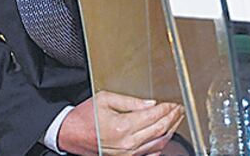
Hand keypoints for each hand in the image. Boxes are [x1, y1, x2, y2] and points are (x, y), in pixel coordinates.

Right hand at [57, 91, 184, 155]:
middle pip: (160, 130)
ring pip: (159, 143)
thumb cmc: (84, 116)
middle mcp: (128, 143)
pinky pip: (151, 153)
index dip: (167, 109)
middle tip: (179, 109)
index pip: (154, 116)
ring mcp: (129, 153)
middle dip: (173, 118)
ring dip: (170, 130)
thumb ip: (129, 101)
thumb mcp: (104, 99)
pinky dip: (161, 144)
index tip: (173, 103)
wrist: (71, 134)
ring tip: (175, 120)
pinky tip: (164, 135)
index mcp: (122, 126)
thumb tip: (150, 104)